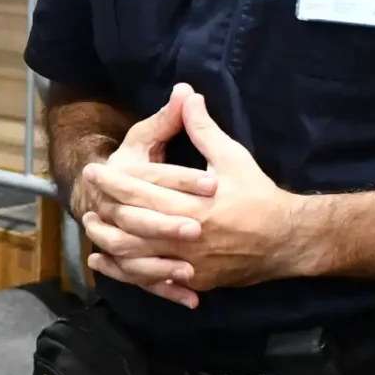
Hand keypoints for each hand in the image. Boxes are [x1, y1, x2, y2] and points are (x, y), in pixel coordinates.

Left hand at [81, 84, 309, 302]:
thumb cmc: (259, 195)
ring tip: (90, 224)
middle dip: (105, 208)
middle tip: (87, 196)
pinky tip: (105, 261)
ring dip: (108, 240)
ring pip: (136, 256)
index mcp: (194, 205)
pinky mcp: (194, 281)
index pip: (142, 192)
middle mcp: (187, 237)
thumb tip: (186, 94)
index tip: (93, 169)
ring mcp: (190, 264)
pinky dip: (125, 271)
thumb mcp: (232, 158)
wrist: (288, 240)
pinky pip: (151, 279)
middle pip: (132, 225)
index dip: (114, 181)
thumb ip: (203, 130)